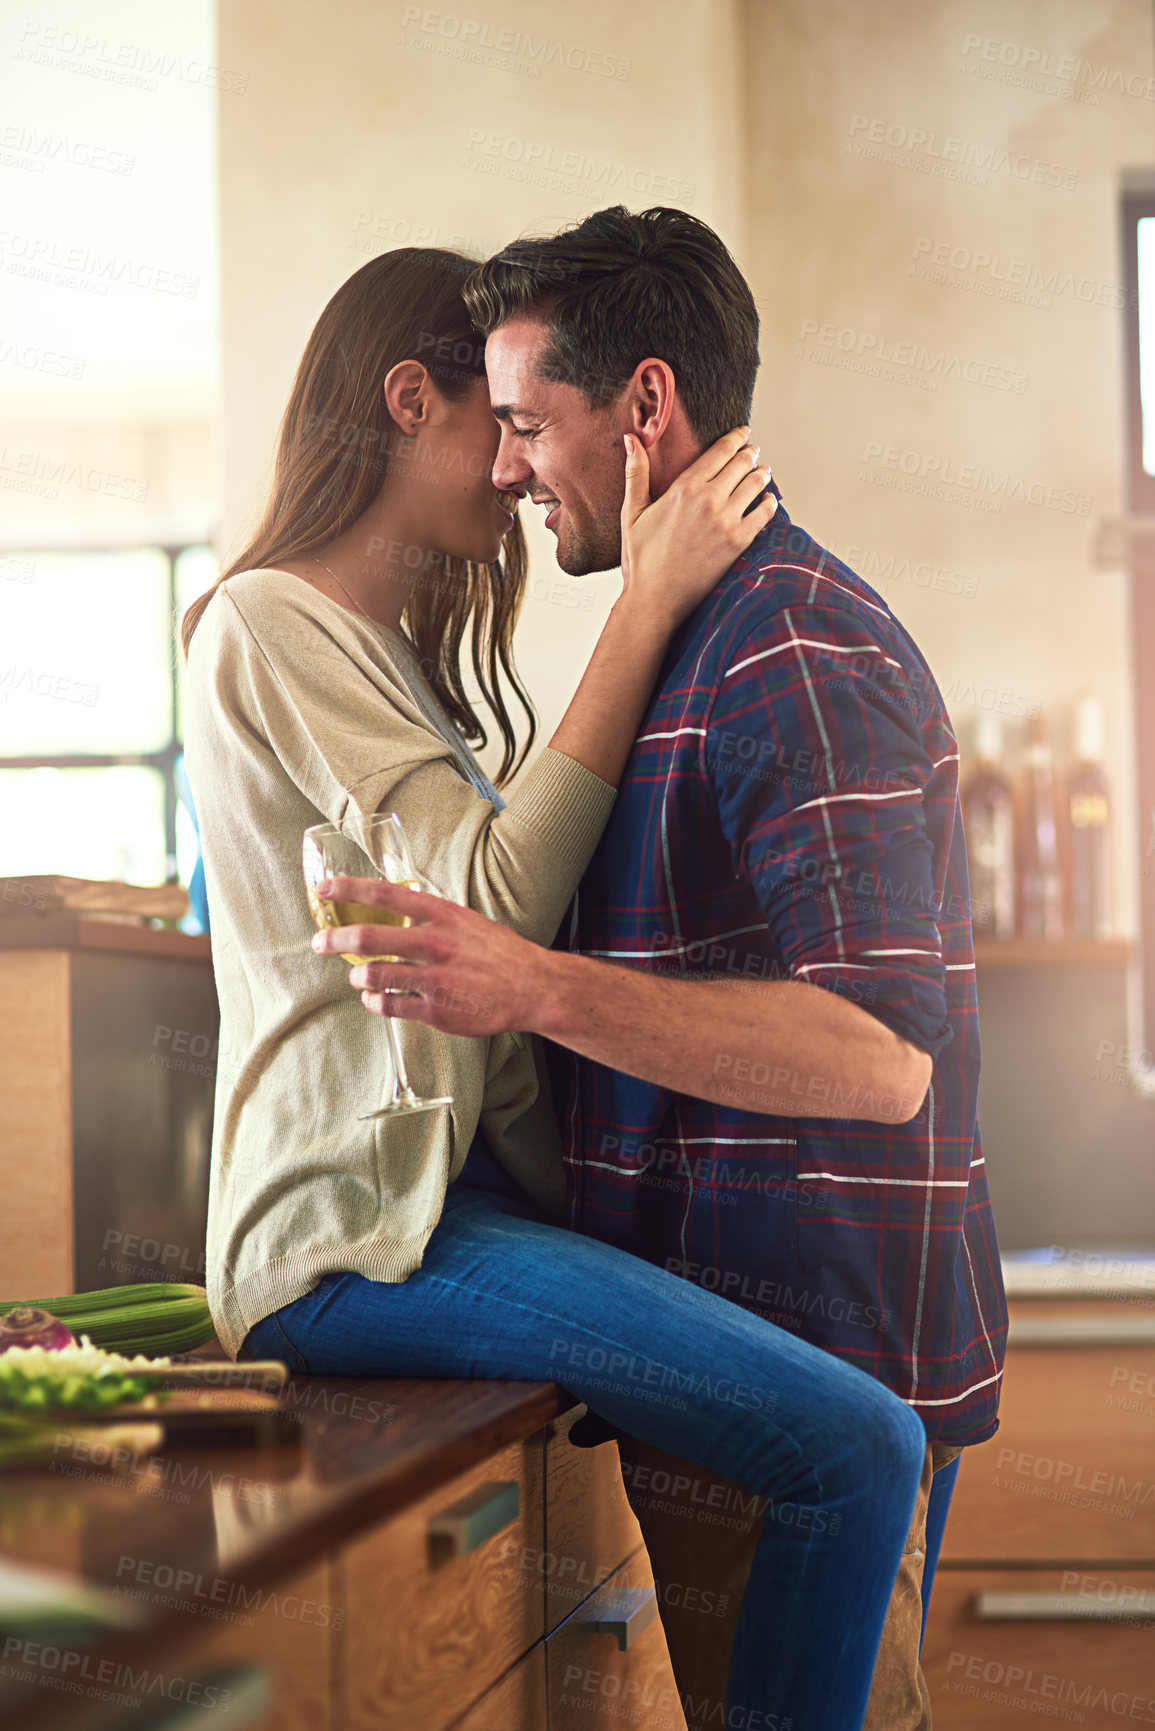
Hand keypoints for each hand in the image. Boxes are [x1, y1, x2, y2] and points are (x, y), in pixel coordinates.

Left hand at [310, 875, 546, 1035]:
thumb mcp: (464, 921)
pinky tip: (376, 999)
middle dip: (334, 940)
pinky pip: (389, 1006)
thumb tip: (392, 913)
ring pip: (374, 975)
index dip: (346, 890)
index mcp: (440, 914)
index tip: (322, 889)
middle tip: (321, 943)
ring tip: (359, 977)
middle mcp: (434, 943)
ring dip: (358, 977)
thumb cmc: (497, 952)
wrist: (533, 987)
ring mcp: (434, 978)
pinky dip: (374, 1002)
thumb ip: (428, 918)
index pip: (382, 894)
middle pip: (368, 937)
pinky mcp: (435, 1010)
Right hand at [618, 427, 775, 629]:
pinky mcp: (738, 542)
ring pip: (755, 484)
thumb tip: (630, 438)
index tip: (743, 433)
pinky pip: (764, 513)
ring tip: (763, 472)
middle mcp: (708, 499)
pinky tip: (767, 500)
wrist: (655, 599)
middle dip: (750, 454)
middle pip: (742, 463)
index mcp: (683, 487)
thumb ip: (636, 473)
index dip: (736, 438)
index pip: (720, 451)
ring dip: (761, 474)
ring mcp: (726, 521)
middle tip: (753, 452)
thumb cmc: (641, 559)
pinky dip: (769, 502)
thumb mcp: (632, 513)